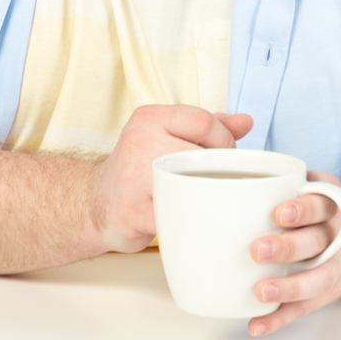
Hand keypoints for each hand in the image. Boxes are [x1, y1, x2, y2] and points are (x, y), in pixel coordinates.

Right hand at [88, 105, 251, 252]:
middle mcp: (138, 140)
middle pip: (202, 154)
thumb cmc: (137, 171)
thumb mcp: (166, 138)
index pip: (204, 122)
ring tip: (203, 201)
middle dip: (217, 172)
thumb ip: (207, 128)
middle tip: (214, 183)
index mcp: (149, 118)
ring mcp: (133, 176)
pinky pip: (178, 216)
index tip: (222, 159)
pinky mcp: (133, 211)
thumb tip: (246, 122)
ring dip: (207, 197)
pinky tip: (191, 221)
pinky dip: (193, 221)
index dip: (223, 142)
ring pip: (194, 185)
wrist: (94, 205)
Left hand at [246, 171, 340, 336]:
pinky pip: (303, 308)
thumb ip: (272, 182)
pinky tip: (257, 325)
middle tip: (257, 250)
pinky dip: (279, 319)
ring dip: (288, 287)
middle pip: (317, 242)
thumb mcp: (303, 185)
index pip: (320, 205)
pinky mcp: (324, 293)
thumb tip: (212, 183)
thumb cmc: (312, 208)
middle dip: (288, 247)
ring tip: (260, 292)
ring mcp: (332, 266)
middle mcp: (335, 236)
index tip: (279, 213)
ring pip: (317, 278)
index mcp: (328, 205)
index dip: (302, 210)